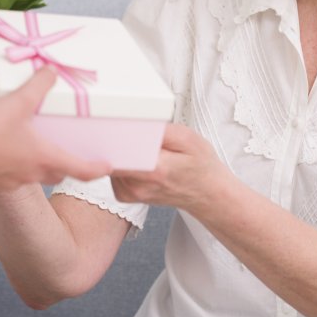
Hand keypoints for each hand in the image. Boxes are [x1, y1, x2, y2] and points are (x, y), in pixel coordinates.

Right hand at [0, 67, 110, 191]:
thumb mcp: (18, 101)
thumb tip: (52, 71)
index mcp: (45, 158)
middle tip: (69, 152)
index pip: (81, 170)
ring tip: (35, 149)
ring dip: (40, 166)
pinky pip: (13, 177)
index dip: (97, 169)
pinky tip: (5, 152)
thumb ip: (39, 85)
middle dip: (66, 165)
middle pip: (58, 174)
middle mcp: (32, 174)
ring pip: (35, 176)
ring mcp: (12, 182)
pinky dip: (16, 167)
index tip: (107, 167)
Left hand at [110, 123, 229, 213]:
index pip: (119, 152)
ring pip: (109, 162)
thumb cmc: (201, 166)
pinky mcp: (125, 195)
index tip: (114, 122)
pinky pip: (112, 172)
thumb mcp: (188, 139)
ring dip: (118, 150)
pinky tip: (137, 159)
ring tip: (139, 145)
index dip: (113, 134)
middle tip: (126, 128)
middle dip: (114, 139)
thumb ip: (161, 130)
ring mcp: (130, 193)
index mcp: (155, 169)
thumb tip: (137, 121)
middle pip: (109, 156)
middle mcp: (138, 185)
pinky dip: (120, 162)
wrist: (207, 194)